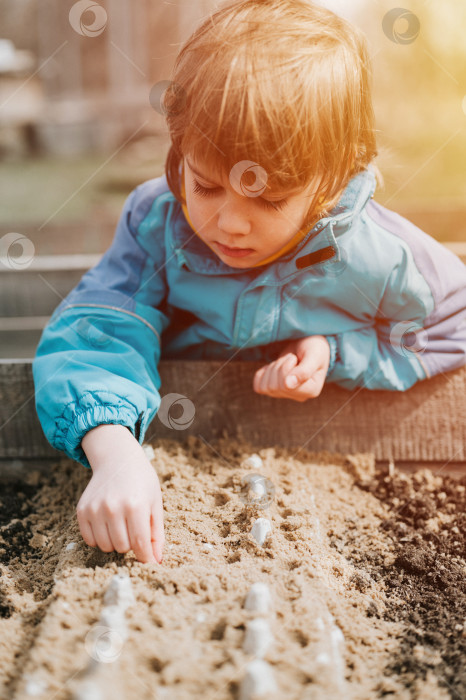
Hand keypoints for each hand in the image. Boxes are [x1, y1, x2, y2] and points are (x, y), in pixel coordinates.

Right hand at [78, 424, 163, 563]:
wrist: (117, 459)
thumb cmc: (141, 481)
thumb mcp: (155, 503)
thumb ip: (156, 534)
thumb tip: (156, 562)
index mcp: (136, 506)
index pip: (140, 544)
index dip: (145, 557)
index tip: (148, 560)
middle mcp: (113, 507)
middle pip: (122, 547)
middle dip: (131, 544)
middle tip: (134, 528)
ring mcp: (95, 509)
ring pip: (105, 547)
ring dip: (115, 542)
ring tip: (121, 525)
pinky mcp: (82, 510)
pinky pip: (89, 540)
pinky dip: (99, 538)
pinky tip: (107, 524)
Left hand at [253, 335, 329, 401]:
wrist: (307, 342)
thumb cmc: (314, 347)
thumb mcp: (313, 355)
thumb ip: (304, 371)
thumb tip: (288, 386)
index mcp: (312, 390)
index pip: (286, 386)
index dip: (286, 367)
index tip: (295, 358)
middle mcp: (299, 396)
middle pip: (274, 386)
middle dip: (279, 366)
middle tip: (290, 357)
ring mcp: (286, 395)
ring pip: (266, 387)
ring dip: (273, 368)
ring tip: (285, 361)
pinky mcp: (274, 390)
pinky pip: (259, 387)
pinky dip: (263, 373)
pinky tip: (274, 367)